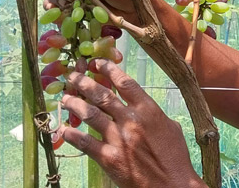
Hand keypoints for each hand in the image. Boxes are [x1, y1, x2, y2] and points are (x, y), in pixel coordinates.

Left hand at [58, 59, 206, 187]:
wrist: (172, 185)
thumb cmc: (175, 158)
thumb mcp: (171, 128)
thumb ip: (155, 115)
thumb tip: (144, 109)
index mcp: (149, 110)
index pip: (125, 83)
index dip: (108, 70)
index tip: (97, 63)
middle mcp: (131, 120)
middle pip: (103, 95)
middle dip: (85, 83)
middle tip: (73, 77)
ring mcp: (119, 139)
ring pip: (90, 114)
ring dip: (74, 104)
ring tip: (65, 99)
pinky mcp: (109, 158)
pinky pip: (85, 143)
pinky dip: (72, 135)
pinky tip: (64, 130)